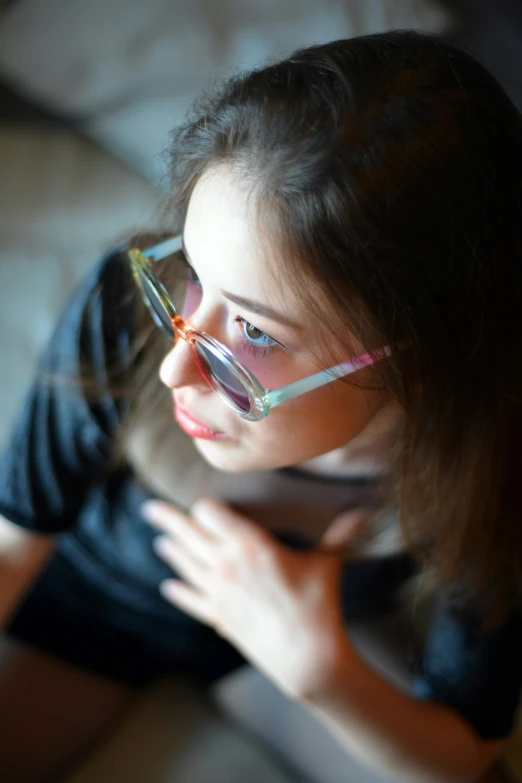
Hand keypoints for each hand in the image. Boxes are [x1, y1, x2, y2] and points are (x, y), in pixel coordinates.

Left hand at [142, 498, 369, 699]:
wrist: (307, 659)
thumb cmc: (318, 606)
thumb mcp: (327, 564)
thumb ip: (341, 534)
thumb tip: (365, 512)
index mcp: (251, 545)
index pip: (212, 513)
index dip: (206, 506)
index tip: (203, 503)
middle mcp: (227, 565)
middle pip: (188, 534)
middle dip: (167, 519)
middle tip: (149, 508)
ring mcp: (219, 593)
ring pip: (185, 564)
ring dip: (171, 551)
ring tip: (159, 541)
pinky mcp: (219, 617)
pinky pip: (191, 600)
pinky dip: (178, 592)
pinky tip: (168, 586)